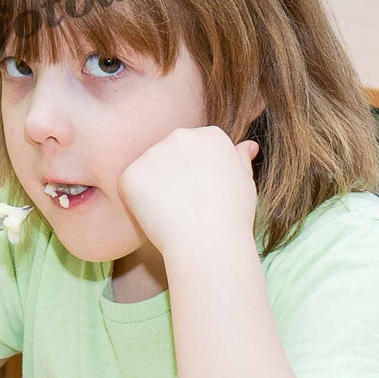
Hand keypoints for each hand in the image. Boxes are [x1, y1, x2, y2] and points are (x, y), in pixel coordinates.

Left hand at [115, 126, 257, 259]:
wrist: (208, 242)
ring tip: (174, 213)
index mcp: (210, 135)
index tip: (205, 197)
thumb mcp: (245, 184)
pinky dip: (138, 202)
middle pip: (171, 156)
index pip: (196, 151)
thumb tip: (248, 145)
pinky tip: (158, 217)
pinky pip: (131, 186)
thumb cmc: (231, 217)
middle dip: (174, 178)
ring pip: (149, 171)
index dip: (198, 178)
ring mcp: (154, 152)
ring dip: (155, 189)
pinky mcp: (132, 173)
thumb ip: (240, 161)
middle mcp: (181, 136)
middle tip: (188, 207)